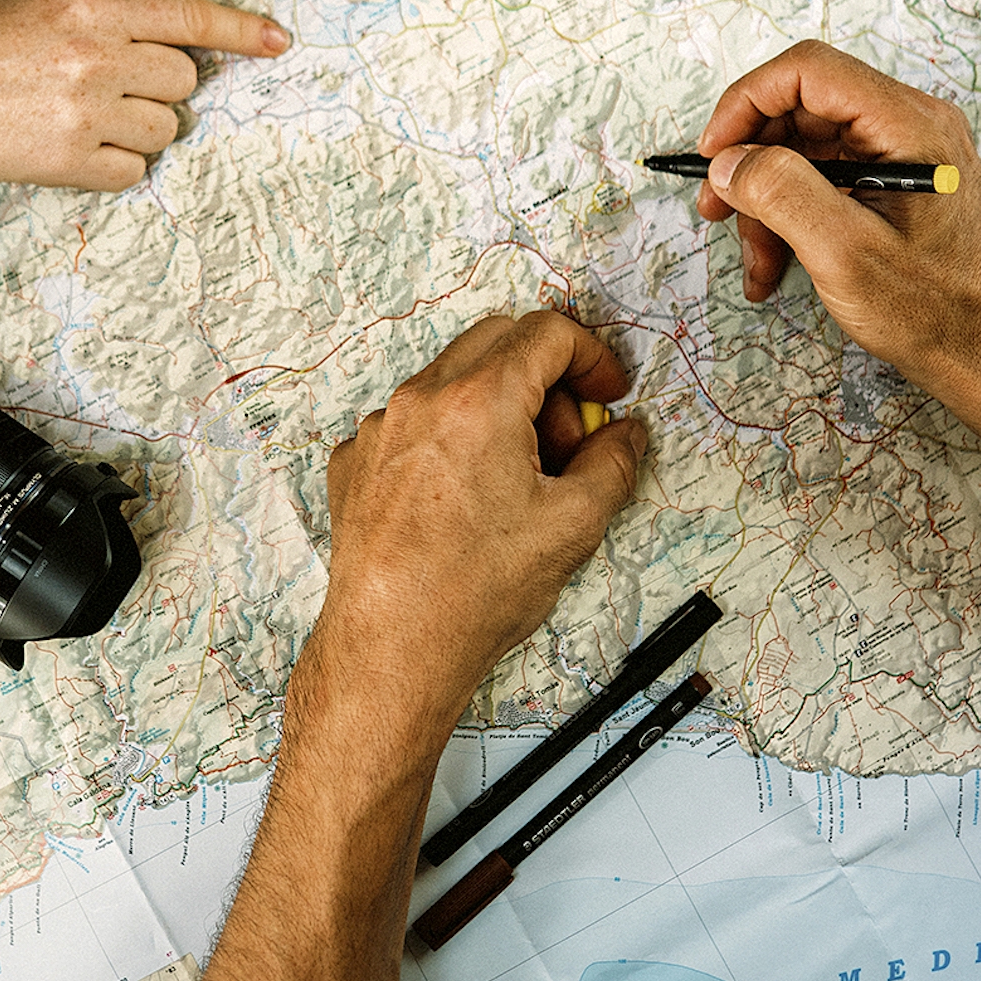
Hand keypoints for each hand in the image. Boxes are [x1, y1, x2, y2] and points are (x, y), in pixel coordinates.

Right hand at [0, 0, 288, 188]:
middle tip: (114, 81)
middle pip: (184, 81)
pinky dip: (116, 163)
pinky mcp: (72, 161)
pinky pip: (134, 169)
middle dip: (160, 84)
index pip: (190, 18)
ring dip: (141, 126)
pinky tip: (80, 143)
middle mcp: (98, 60)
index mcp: (95, 12)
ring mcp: (87, 113)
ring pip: (165, 128)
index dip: (242, 31)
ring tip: (91, 113)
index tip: (278, 42)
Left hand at [299, 311, 646, 760]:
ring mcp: (380, 430)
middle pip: (497, 341)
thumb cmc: (471, 592)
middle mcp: (420, 400)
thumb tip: (625, 437)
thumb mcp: (573, 525)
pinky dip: (449, 440)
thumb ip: (613, 464)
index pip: (547, 332)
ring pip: (451, 381)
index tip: (606, 391)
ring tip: (518, 479)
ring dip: (496, 408)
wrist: (392, 647)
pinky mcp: (355, 463)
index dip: (592, 356)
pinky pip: (413, 424)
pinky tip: (467, 499)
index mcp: (478, 401)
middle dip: (546, 377)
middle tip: (568, 439)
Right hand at [694, 41, 980, 411]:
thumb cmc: (932, 309)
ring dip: (766, 201)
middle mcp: (908, 126)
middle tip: (715, 208)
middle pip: (800, 110)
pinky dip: (789, 216)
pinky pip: (823, 179)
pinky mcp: (891, 182)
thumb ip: (783, 194)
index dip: (747, 102)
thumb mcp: (844, 253)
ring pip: (804, 150)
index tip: (713, 153)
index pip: (808, 72)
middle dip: (750, 161)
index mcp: (908, 125)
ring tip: (756, 260)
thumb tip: (729, 161)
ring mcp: (900, 154)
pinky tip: (774, 264)